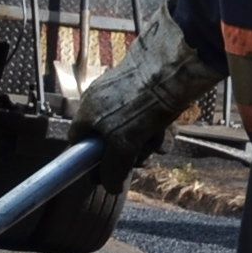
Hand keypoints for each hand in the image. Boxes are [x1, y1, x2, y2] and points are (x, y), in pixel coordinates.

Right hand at [71, 6, 220, 180]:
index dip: (90, 161)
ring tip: (159, 140)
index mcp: (88, 111)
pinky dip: (158, 127)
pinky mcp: (147, 88)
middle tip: (141, 157)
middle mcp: (102, 102)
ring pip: (132, 131)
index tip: (105, 173)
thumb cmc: (141, 103)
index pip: (79, 143)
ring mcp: (124, 94)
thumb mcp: (122, 143)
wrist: (172, 66)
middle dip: (128, 153)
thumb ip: (112, 168)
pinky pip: (148, 117)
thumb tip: (109, 187)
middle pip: (109, 140)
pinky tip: (167, 129)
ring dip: (146, 143)